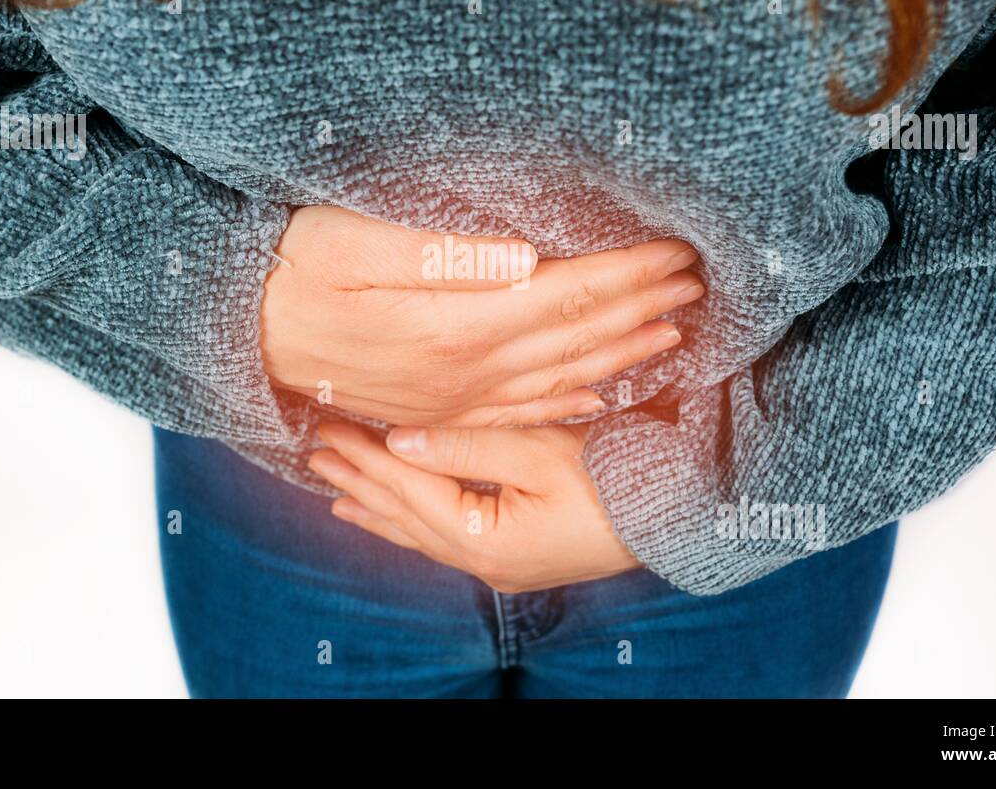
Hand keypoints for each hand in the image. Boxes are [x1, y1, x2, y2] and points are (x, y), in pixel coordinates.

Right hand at [261, 206, 701, 426]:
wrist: (241, 340)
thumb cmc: (291, 274)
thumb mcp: (350, 243)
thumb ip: (440, 255)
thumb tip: (523, 257)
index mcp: (457, 323)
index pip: (567, 294)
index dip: (627, 274)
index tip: (678, 253)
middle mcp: (468, 369)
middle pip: (578, 339)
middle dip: (643, 309)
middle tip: (699, 286)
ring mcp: (457, 396)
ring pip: (561, 379)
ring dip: (623, 355)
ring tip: (674, 334)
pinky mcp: (441, 407)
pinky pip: (522, 412)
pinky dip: (571, 401)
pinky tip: (601, 394)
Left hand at [308, 421, 640, 591]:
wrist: (681, 518)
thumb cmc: (619, 480)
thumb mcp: (542, 453)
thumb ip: (467, 446)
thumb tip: (403, 439)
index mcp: (485, 540)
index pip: (409, 490)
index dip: (367, 458)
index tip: (329, 430)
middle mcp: (484, 562)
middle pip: (406, 516)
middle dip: (360, 482)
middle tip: (314, 456)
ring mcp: (500, 565)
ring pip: (421, 533)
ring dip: (378, 507)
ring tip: (335, 494)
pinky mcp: (516, 557)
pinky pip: (445, 539)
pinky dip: (412, 522)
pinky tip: (397, 518)